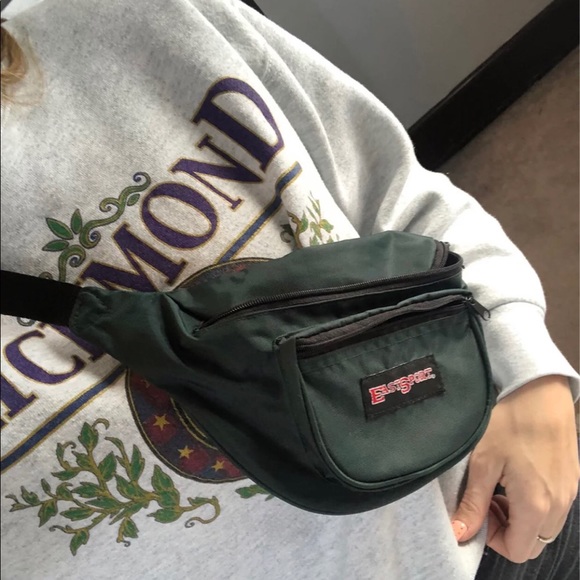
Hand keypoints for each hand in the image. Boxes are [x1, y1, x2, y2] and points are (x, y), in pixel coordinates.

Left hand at [451, 375, 579, 562]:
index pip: (518, 551)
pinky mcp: (572, 478)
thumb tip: (459, 533)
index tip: (478, 511)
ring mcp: (570, 491)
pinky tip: (517, 474)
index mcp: (537, 506)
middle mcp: (560, 504)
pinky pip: (555, 506)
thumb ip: (473, 502)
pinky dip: (535, 503)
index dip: (493, 538)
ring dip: (520, 516)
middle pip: (533, 542)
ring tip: (499, 485)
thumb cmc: (510, 422)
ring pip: (545, 526)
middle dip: (507, 529)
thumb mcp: (483, 461)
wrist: (541, 390)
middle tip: (487, 499)